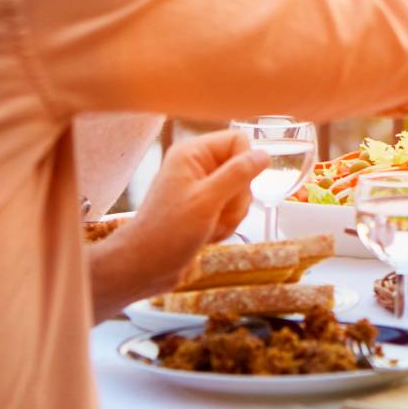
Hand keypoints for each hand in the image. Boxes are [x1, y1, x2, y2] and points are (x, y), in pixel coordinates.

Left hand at [100, 130, 267, 300]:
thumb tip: (264, 155)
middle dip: (237, 198)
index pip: (238, 141)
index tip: (232, 190)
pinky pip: (232, 209)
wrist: (143, 267)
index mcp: (192, 153)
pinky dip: (226, 225)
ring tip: (210, 228)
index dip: (244, 165)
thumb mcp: (207, 201)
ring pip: (240, 193)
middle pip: (243, 169)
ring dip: (232, 215)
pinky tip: (209, 235)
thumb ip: (237, 174)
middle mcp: (197, 166)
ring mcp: (201, 188)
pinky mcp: (204, 208)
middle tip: (217, 213)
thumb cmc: (166, 233)